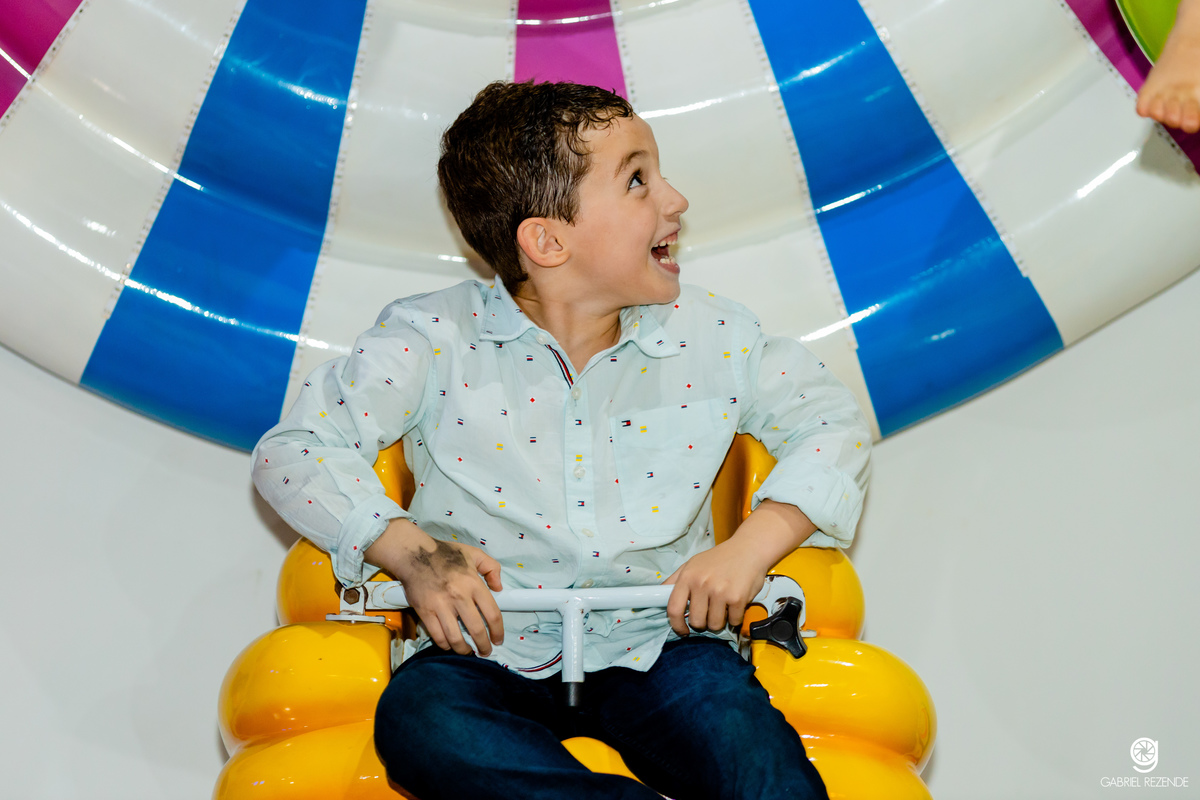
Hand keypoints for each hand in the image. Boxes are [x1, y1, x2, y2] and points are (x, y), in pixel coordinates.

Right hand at [366, 520, 503, 654]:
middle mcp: (459, 597)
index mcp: (473, 583)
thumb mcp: (474, 554)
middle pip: (476, 630)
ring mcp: (440, 606)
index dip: (498, 631)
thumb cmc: (445, 554)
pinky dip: (445, 645)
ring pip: (455, 638)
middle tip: (485, 651)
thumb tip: (499, 588)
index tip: (498, 640)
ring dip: (464, 649)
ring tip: (469, 651)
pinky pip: (437, 636)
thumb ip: (492, 568)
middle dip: (484, 646)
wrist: (414, 554)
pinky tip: (450, 645)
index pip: (492, 614)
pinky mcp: (425, 612)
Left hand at [663, 537, 768, 635]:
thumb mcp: (693, 564)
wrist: (749, 549)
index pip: (674, 609)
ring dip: (720, 621)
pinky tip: (736, 605)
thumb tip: (658, 594)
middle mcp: (702, 584)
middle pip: (696, 622)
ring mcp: (720, 592)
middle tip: (709, 614)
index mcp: (688, 577)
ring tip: (723, 608)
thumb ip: (676, 580)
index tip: (683, 631)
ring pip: (715, 625)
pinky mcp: (738, 598)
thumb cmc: (720, 558)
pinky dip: (735, 618)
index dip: (676, 625)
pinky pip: (733, 621)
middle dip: (703, 623)